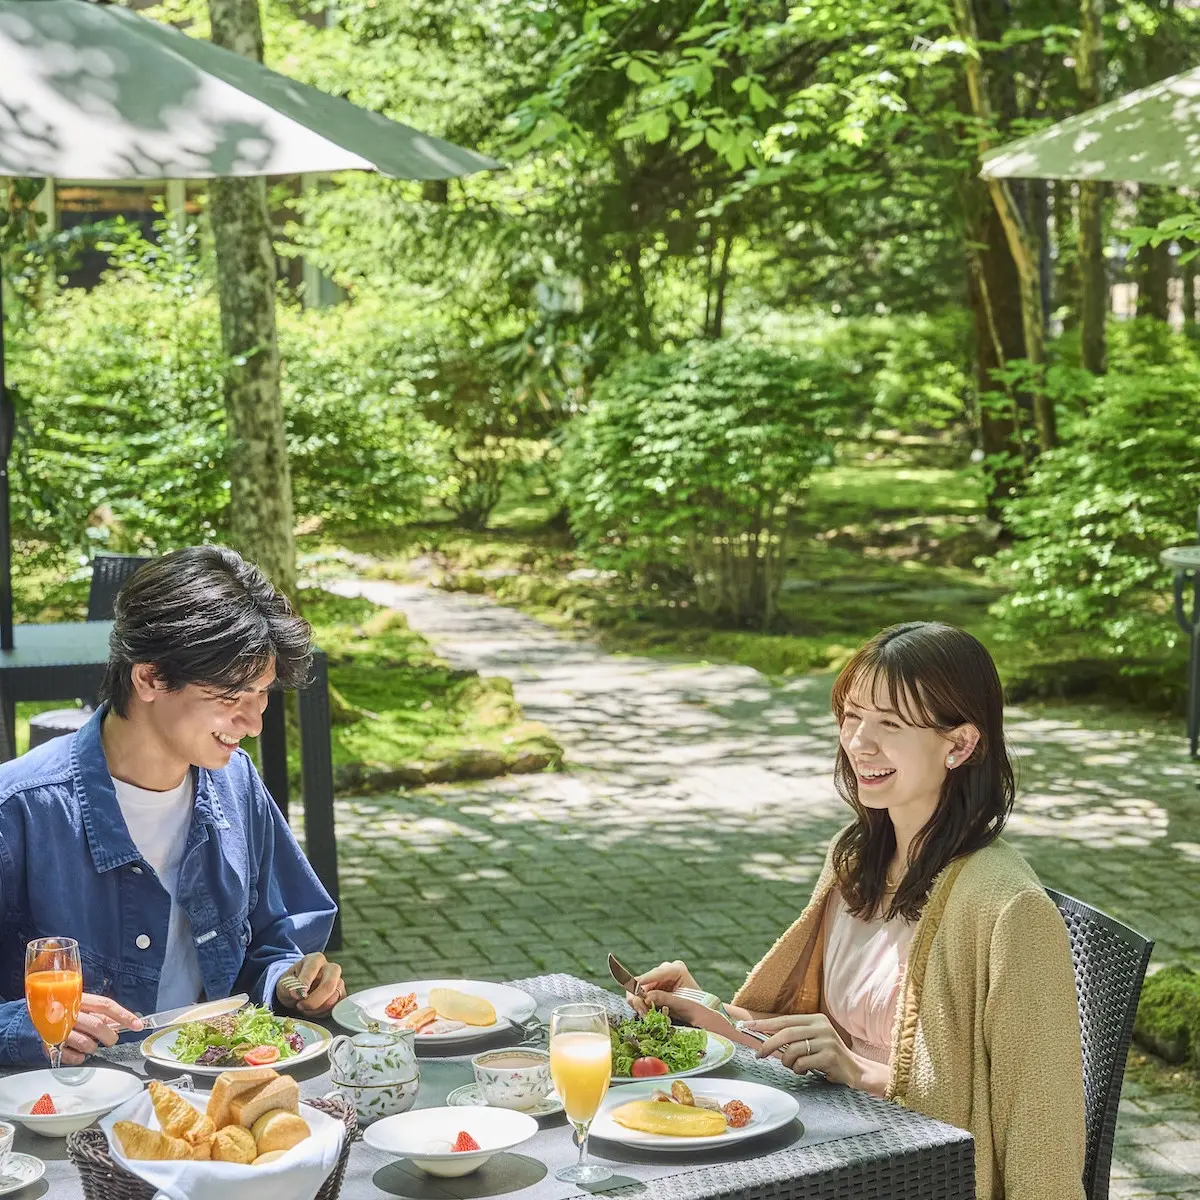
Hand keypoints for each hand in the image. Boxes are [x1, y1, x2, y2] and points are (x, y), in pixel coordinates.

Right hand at [57, 994, 143, 1065]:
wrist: (35, 1015)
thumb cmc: (65, 1011)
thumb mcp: (83, 1005)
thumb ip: (100, 1013)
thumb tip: (122, 1022)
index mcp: (82, 1000)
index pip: (106, 1006)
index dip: (124, 1015)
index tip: (138, 1025)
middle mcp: (71, 1013)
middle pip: (98, 1025)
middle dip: (109, 1036)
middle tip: (111, 1040)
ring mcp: (61, 1030)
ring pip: (86, 1042)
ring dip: (93, 1047)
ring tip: (90, 1045)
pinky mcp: (52, 1045)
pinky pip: (73, 1057)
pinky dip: (79, 1057)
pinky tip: (78, 1053)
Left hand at [275, 953, 344, 1016]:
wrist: (297, 992)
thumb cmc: (291, 985)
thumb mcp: (284, 983)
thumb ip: (289, 987)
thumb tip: (296, 993)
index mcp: (316, 959)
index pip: (314, 968)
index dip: (305, 982)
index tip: (296, 995)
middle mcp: (330, 968)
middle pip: (329, 984)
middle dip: (313, 1001)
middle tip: (300, 1006)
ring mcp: (338, 982)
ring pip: (333, 999)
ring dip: (316, 1009)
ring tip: (303, 1007)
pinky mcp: (341, 995)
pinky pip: (335, 1008)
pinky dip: (321, 1013)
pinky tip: (312, 1011)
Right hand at [628, 960, 699, 1015]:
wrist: (701, 1013)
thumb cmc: (696, 1007)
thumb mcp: (681, 1004)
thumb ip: (664, 999)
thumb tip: (646, 997)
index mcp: (677, 969)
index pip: (657, 973)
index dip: (645, 980)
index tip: (634, 986)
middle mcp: (666, 970)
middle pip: (645, 980)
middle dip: (641, 996)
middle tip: (641, 1011)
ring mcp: (660, 978)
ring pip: (641, 988)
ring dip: (640, 1002)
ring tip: (645, 1014)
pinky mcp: (655, 987)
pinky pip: (642, 994)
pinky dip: (642, 1004)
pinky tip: (646, 1012)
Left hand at [743, 1013, 866, 1089]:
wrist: (855, 1070)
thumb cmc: (827, 1056)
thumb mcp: (812, 1040)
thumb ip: (793, 1037)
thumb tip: (765, 1037)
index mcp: (815, 1019)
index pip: (784, 1019)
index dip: (765, 1023)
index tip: (748, 1026)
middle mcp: (821, 1026)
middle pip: (786, 1033)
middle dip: (769, 1045)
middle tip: (759, 1055)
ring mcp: (827, 1040)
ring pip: (793, 1050)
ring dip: (788, 1063)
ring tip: (795, 1066)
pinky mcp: (830, 1056)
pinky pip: (803, 1063)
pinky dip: (799, 1070)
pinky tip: (806, 1071)